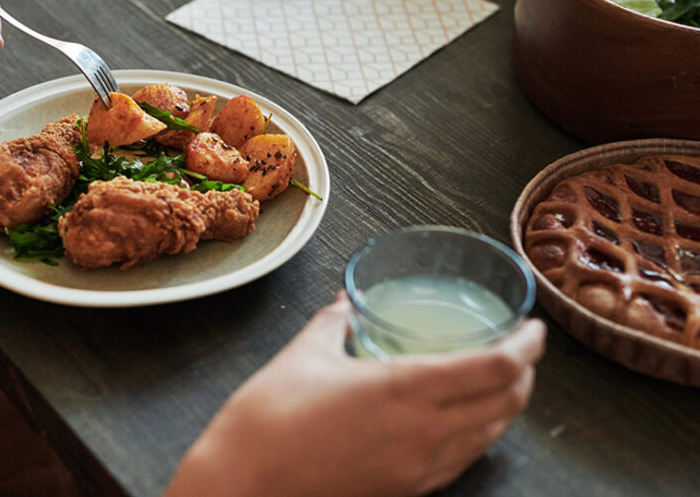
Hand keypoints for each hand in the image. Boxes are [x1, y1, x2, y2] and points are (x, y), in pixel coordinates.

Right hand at [166, 293, 546, 496]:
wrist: (245, 486)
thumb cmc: (267, 420)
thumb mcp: (303, 354)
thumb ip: (335, 321)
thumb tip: (350, 300)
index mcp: (403, 389)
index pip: (496, 367)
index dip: (527, 346)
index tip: (532, 327)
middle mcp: (424, 431)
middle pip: (507, 402)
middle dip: (525, 373)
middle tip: (519, 350)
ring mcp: (419, 467)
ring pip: (490, 435)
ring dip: (505, 405)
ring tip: (498, 381)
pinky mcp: (406, 490)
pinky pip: (462, 460)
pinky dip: (478, 435)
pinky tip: (462, 422)